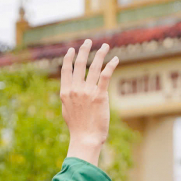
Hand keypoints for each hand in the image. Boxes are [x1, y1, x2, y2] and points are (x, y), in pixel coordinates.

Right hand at [60, 39, 118, 164]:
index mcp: (65, 92)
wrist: (85, 138)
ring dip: (99, 54)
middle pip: (79, 64)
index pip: (66, 70)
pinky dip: (111, 65)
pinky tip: (115, 59)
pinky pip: (105, 76)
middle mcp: (75, 89)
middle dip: (84, 50)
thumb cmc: (78, 128)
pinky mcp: (100, 96)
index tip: (72, 49)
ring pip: (93, 67)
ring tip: (104, 45)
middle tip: (88, 41)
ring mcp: (87, 92)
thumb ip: (68, 98)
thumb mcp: (67, 111)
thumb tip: (69, 93)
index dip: (69, 58)